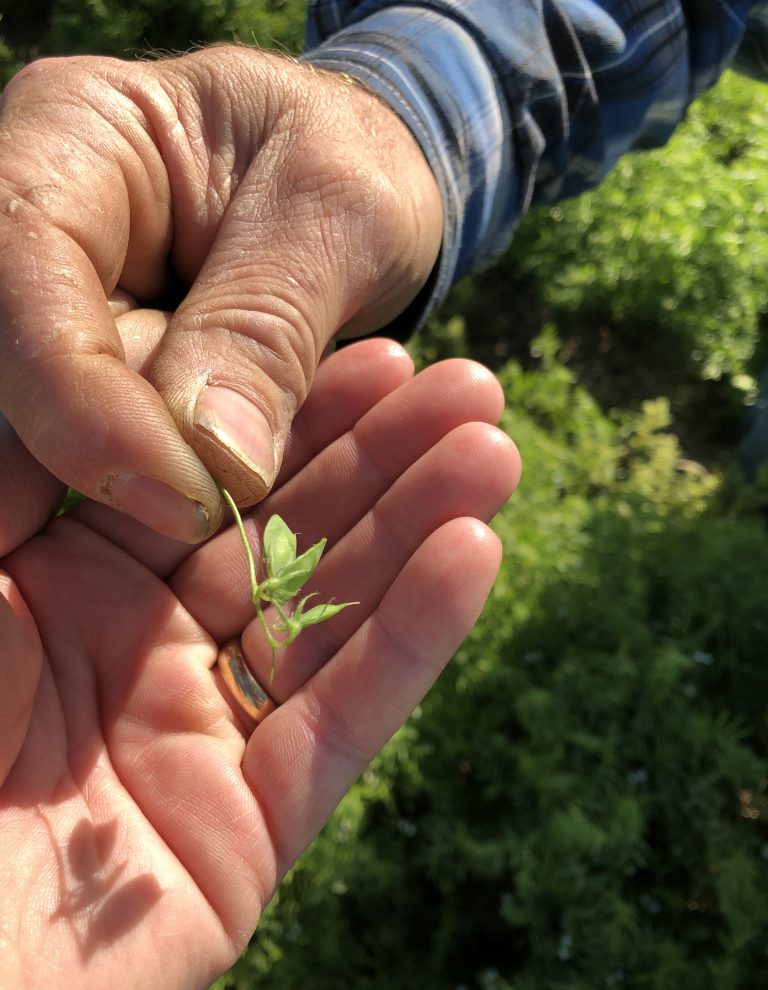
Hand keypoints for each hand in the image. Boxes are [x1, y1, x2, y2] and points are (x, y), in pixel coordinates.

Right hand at [0, 47, 442, 539]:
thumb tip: (218, 460)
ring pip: (62, 428)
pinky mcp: (112, 380)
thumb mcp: (337, 217)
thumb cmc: (354, 169)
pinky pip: (123, 450)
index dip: (84, 402)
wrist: (366, 194)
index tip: (186, 495)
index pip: (25, 274)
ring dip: (146, 488)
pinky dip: (179, 491)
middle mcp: (49, 236)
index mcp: (77, 142)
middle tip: (195, 534)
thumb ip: (267, 327)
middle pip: (25, 370)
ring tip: (219, 537)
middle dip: (104, 463)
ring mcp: (73, 315)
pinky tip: (224, 526)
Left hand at [0, 342, 519, 989]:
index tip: (377, 351)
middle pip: (287, 539)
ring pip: (329, 621)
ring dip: (416, 532)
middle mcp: (141, 653)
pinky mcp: (240, 836)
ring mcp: (196, 744)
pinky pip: (337, 725)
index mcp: (67, 585)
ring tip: (494, 450)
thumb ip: (35, 471)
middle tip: (471, 387)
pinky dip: (409, 643)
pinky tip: (475, 554)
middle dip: (381, 460)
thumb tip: (142, 386)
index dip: (295, 412)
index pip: (209, 479)